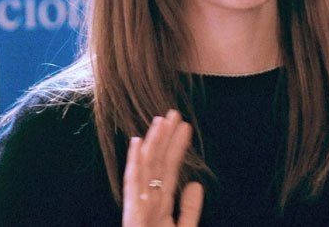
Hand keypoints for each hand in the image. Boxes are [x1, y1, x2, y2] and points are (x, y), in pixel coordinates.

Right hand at [122, 110, 203, 226]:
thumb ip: (190, 209)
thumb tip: (196, 184)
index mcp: (160, 204)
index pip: (169, 169)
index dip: (177, 147)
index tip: (185, 127)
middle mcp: (148, 201)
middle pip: (157, 163)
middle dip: (165, 137)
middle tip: (174, 113)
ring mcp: (139, 206)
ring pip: (146, 167)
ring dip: (153, 142)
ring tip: (160, 120)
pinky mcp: (132, 215)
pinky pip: (132, 185)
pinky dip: (134, 162)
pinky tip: (137, 142)